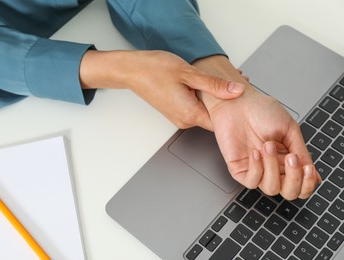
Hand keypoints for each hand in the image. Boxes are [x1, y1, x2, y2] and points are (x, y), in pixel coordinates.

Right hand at [79, 50, 244, 129]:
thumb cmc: (154, 69)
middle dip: (227, 101)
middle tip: (236, 82)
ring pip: (205, 111)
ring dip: (215, 98)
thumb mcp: (188, 73)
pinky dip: (203, 97)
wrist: (132, 70)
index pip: (221, 122)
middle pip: (214, 117)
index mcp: (189, 114)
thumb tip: (236, 91)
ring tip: (221, 80)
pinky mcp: (176, 111)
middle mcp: (185, 120)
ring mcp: (179, 117)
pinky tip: (205, 83)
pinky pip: (196, 108)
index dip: (235, 110)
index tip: (244, 98)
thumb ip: (214, 84)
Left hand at [194, 55, 320, 199]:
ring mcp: (256, 169)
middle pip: (289, 192)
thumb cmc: (260, 110)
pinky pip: (251, 182)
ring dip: (272, 167)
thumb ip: (301, 151)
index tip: (308, 168)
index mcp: (287, 158)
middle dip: (294, 179)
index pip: (301, 183)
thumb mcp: (289, 128)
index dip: (307, 182)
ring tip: (268, 146)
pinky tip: (255, 152)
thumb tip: (315, 174)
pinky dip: (256, 169)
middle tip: (292, 158)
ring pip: (271, 188)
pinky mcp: (239, 169)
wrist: (237, 102)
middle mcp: (272, 166)